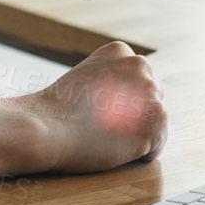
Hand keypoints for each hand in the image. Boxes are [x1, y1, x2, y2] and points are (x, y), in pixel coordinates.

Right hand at [14, 41, 166, 172]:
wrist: (47, 126)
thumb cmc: (59, 109)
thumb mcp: (86, 77)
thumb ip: (112, 80)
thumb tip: (131, 101)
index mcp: (120, 51)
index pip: (137, 80)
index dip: (120, 99)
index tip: (99, 107)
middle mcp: (140, 66)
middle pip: (151, 98)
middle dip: (135, 113)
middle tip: (102, 124)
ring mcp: (150, 93)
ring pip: (155, 122)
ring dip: (137, 133)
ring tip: (106, 135)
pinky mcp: (155, 122)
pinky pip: (156, 145)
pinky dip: (140, 153)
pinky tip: (115, 147)